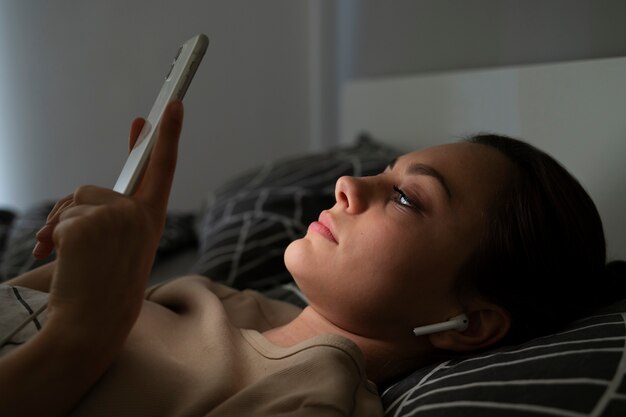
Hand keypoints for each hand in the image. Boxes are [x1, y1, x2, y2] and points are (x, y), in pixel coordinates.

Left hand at [41, 101, 183, 336]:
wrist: (93, 321)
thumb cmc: (105, 285)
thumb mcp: (120, 243)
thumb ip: (111, 214)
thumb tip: (79, 196)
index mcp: (152, 217)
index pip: (163, 168)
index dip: (168, 135)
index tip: (172, 105)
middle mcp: (140, 213)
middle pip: (92, 189)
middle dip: (73, 213)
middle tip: (76, 248)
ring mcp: (117, 217)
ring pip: (73, 202)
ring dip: (61, 228)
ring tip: (72, 259)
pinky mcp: (90, 223)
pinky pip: (59, 219)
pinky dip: (51, 239)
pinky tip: (64, 261)